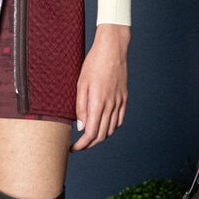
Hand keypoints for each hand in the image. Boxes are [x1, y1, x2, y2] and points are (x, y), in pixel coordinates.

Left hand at [73, 23, 129, 150]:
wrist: (112, 50)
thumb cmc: (94, 64)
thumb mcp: (81, 84)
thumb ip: (81, 107)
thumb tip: (81, 127)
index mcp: (99, 103)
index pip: (92, 133)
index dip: (82, 144)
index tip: (73, 148)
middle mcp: (111, 105)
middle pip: (102, 134)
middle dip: (89, 144)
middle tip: (78, 146)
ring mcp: (120, 102)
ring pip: (111, 129)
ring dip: (100, 137)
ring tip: (89, 137)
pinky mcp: (124, 98)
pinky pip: (119, 120)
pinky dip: (111, 128)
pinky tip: (104, 126)